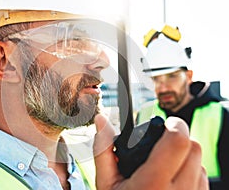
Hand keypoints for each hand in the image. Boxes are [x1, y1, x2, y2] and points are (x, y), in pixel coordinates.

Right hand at [93, 114, 208, 189]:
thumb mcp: (107, 183)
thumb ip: (104, 148)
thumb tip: (101, 120)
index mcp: (153, 184)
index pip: (179, 141)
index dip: (174, 126)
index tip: (165, 125)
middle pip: (193, 147)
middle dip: (178, 140)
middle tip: (160, 146)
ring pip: (200, 162)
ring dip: (184, 157)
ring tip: (164, 167)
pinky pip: (203, 178)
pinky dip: (190, 172)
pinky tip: (172, 180)